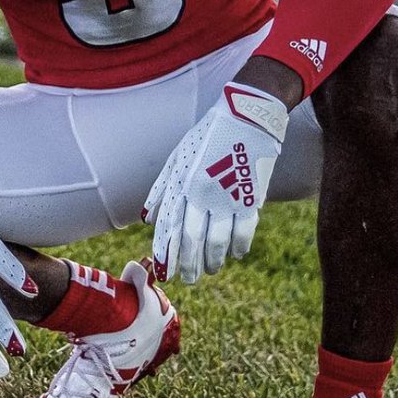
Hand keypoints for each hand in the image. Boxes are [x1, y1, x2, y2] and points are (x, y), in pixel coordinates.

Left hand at [142, 84, 287, 283]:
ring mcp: (227, 197)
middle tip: (187, 280)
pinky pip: (244, 231)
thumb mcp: (178, 157)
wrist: (246, 118)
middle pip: (192, 239)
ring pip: (217, 241)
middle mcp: (202, 194)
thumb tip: (146, 218)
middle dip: (187, 265)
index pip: (170, 227)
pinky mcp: (251, 197)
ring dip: (213, 261)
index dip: (165, 253)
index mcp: (182, 184)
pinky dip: (238, 247)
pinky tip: (235, 255)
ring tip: (210, 270)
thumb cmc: (208, 137)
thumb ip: (161, 189)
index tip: (163, 273)